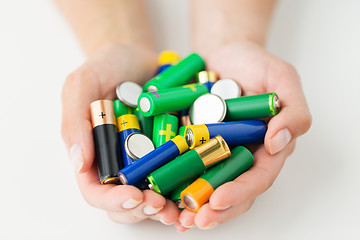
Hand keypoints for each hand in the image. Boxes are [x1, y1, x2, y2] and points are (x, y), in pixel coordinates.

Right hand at [61, 44, 179, 224]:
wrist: (139, 56)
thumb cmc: (107, 67)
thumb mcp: (82, 84)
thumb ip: (75, 120)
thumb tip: (79, 163)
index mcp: (94, 155)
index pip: (95, 190)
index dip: (112, 200)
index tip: (134, 195)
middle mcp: (119, 163)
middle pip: (125, 202)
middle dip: (142, 209)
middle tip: (161, 205)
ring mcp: (145, 160)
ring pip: (152, 197)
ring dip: (165, 209)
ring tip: (181, 209)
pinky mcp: (168, 152)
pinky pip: (176, 177)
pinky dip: (184, 189)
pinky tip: (195, 191)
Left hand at [176, 42, 311, 230]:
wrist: (221, 53)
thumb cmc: (253, 64)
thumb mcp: (281, 78)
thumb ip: (292, 109)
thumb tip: (278, 142)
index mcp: (265, 147)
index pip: (257, 178)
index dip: (240, 193)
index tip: (218, 200)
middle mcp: (240, 155)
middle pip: (230, 190)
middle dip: (214, 211)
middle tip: (194, 221)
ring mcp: (214, 152)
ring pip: (205, 185)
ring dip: (192, 206)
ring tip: (176, 218)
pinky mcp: (191, 144)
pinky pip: (182, 166)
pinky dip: (173, 183)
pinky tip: (160, 195)